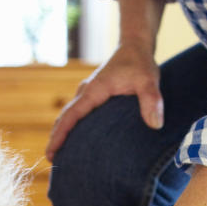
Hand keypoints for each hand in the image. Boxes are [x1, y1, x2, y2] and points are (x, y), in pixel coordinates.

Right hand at [45, 45, 163, 161]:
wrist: (135, 45)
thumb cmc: (140, 62)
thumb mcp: (148, 80)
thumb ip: (152, 101)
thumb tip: (156, 125)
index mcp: (93, 91)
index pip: (70, 116)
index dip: (60, 135)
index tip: (51, 152)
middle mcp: (86, 93)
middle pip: (64, 118)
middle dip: (56, 138)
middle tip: (51, 160)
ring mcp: (88, 94)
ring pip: (69, 116)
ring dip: (61, 133)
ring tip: (59, 154)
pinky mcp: (93, 96)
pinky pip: (77, 113)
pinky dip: (71, 126)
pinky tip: (76, 140)